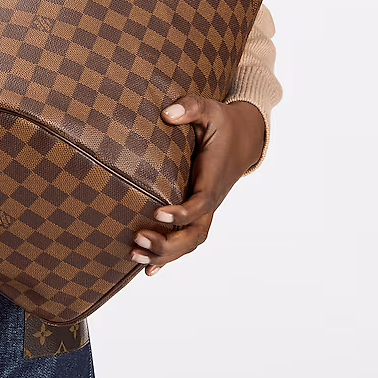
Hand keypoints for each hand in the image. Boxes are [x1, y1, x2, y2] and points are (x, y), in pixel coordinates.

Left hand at [130, 96, 265, 275]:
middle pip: (196, 233)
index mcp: (213, 177)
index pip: (201, 202)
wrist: (244, 138)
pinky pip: (185, 239)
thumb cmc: (222, 122)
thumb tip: (168, 113)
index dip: (182, 212)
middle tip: (137, 238)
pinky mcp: (198, 211)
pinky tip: (147, 270)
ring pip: (190, 241)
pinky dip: (168, 257)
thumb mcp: (209, 108)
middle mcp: (211, 198)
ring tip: (133, 254)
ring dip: (165, 253)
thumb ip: (190, 107)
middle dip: (169, 242)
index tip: (157, 213)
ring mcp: (205, 208)